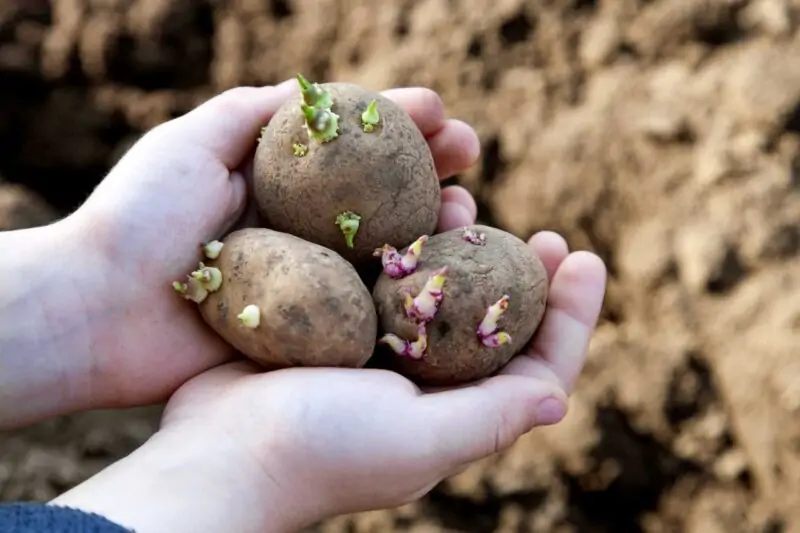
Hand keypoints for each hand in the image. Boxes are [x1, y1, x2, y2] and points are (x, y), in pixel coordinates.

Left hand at [1, 81, 481, 425]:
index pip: (356, 147)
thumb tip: (316, 91)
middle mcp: (304, 228)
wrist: (100, 311)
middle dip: (433, 169)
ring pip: (389, 250)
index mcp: (280, 182)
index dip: (402, 123)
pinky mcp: (311, 329)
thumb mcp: (191, 140)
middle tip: (470, 156)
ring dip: (434, 226)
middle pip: (384, 194)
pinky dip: (411, 292)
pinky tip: (443, 276)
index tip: (441, 110)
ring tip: (465, 212)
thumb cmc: (138, 217)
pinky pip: (371, 308)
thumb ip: (254, 110)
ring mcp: (312, 279)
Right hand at [52, 236, 605, 532]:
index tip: (585, 257)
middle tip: (543, 235)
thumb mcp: (415, 442)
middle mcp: (424, 382)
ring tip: (469, 201)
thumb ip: (490, 418)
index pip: (536, 366)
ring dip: (464, 246)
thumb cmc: (318, 452)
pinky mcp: (336, 324)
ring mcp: (378, 351)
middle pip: (495, 323)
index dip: (571, 315)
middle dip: (525, 276)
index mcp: (453, 412)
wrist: (216, 451)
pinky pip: (383, 275)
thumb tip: (558, 398)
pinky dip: (403, 241)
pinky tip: (404, 207)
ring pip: (439, 288)